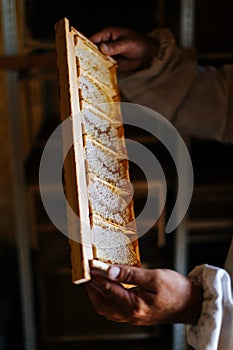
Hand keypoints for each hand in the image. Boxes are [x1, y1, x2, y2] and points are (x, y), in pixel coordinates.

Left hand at [85, 265, 202, 325]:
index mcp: (135, 306)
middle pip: (103, 306)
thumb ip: (130, 274)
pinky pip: (116, 310)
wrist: (191, 304)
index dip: (97, 277)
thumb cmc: (177, 290)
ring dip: (99, 296)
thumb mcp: (154, 277)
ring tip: (95, 282)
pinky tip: (110, 290)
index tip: (91, 267)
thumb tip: (111, 271)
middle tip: (87, 277)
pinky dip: (109, 300)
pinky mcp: (137, 315)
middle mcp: (132, 315)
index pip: (108, 290)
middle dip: (92, 291)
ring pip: (108, 310)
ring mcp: (134, 317)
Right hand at [89, 27, 157, 73]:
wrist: (149, 56)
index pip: (94, 38)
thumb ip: (115, 46)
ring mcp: (108, 54)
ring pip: (96, 59)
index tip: (81, 52)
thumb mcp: (128, 44)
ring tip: (88, 71)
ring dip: (93, 64)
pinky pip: (103, 66)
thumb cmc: (141, 44)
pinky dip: (100, 70)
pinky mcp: (111, 63)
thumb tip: (102, 47)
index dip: (86, 44)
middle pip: (92, 49)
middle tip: (84, 64)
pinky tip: (97, 75)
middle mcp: (106, 43)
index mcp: (108, 34)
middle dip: (88, 56)